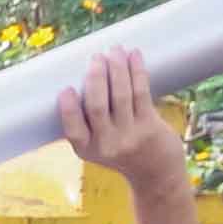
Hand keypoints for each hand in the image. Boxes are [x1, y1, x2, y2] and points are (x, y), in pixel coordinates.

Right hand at [56, 44, 195, 215]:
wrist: (157, 173)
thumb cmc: (122, 152)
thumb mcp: (98, 145)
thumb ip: (88, 121)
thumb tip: (80, 76)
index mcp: (86, 148)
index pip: (73, 129)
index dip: (69, 109)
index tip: (66, 89)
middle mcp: (107, 144)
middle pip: (98, 106)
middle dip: (96, 78)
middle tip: (96, 57)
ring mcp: (131, 135)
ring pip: (122, 95)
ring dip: (118, 69)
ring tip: (115, 51)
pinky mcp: (150, 126)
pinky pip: (142, 93)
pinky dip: (137, 72)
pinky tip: (134, 56)